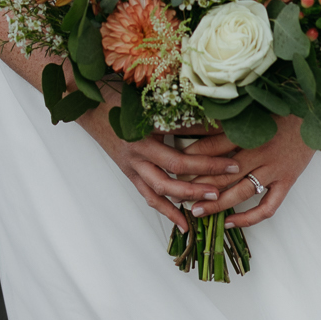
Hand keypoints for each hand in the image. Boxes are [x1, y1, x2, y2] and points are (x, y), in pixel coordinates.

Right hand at [76, 102, 241, 232]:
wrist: (87, 106)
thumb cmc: (118, 96)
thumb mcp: (148, 98)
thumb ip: (176, 108)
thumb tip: (211, 112)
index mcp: (145, 129)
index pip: (182, 144)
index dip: (208, 148)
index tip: (233, 146)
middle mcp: (139, 151)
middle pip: (175, 169)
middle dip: (204, 175)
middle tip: (230, 175)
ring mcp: (132, 165)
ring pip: (161, 188)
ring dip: (187, 197)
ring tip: (211, 202)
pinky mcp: (129, 173)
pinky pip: (149, 196)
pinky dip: (166, 210)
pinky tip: (183, 224)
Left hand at [175, 113, 316, 228]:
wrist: (316, 110)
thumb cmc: (281, 105)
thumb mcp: (252, 106)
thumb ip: (228, 118)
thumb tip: (197, 122)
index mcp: (248, 130)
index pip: (211, 147)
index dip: (189, 157)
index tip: (171, 164)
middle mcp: (259, 151)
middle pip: (221, 173)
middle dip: (197, 184)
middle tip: (175, 193)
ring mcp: (274, 169)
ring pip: (240, 192)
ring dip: (216, 204)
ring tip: (196, 211)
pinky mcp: (287, 180)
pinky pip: (267, 206)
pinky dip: (249, 219)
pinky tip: (230, 223)